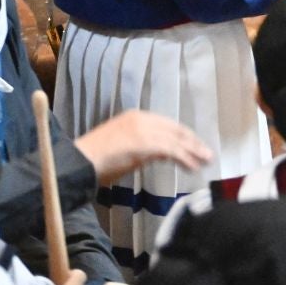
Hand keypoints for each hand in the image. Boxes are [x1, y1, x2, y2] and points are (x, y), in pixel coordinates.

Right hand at [73, 109, 212, 183]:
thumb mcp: (123, 147)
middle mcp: (141, 119)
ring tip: (205, 161)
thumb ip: (142, 146)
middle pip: (176, 130)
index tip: (194, 145)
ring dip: (193, 152)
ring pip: (176, 140)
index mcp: (135, 117)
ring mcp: (144, 130)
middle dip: (193, 142)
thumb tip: (160, 154)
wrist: (78, 162)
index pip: (167, 125)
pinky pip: (172, 151)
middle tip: (206, 154)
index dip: (183, 136)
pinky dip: (185, 159)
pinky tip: (192, 167)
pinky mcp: (145, 143)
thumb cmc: (96, 160)